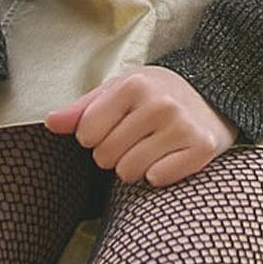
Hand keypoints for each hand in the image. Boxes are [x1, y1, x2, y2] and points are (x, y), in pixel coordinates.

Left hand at [43, 66, 236, 187]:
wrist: (212, 94)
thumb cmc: (156, 94)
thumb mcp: (118, 91)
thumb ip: (82, 109)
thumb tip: (50, 123)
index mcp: (133, 84)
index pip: (86, 134)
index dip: (95, 136)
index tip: (115, 125)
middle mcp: (160, 103)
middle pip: (106, 157)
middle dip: (116, 153)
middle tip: (138, 136)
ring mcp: (182, 125)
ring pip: (129, 173)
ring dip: (136, 167)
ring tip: (153, 146)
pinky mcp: (201, 147)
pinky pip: (157, 179)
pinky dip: (160, 173)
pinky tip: (171, 155)